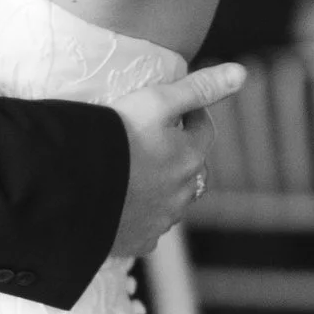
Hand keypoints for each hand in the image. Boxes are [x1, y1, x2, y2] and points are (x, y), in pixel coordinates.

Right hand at [109, 64, 246, 258]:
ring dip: (163, 189)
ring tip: (137, 175)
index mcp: (191, 157)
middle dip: (181, 157)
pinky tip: (124, 206)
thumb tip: (240, 73)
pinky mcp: (139, 240)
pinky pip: (149, 228)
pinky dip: (142, 217)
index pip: (203, 130)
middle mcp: (183, 193)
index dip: (192, 116)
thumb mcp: (156, 101)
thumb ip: (199, 88)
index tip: (178, 109)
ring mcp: (162, 220)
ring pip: (172, 201)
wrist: (72, 184)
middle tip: (156, 144)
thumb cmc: (114, 137)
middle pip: (193, 171)